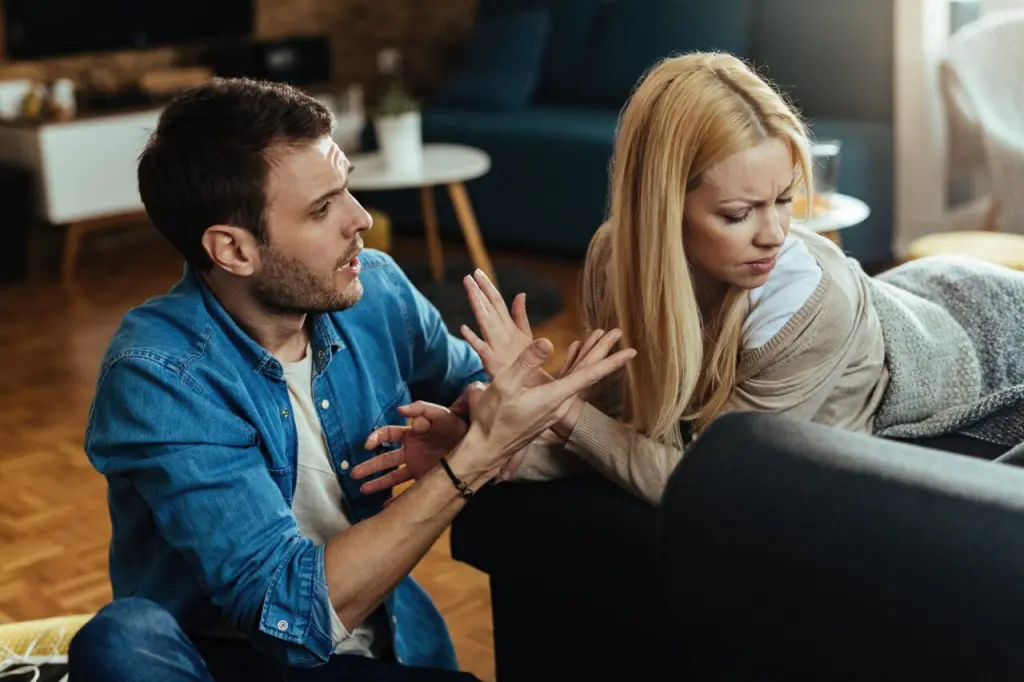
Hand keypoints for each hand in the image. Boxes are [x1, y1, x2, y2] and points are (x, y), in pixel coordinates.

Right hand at [352, 401, 469, 495]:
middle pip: (385, 458)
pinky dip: (397, 500)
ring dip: (377, 482)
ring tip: (362, 489)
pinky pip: (408, 490)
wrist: (478, 446)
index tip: (368, 444)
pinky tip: (385, 508)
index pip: (389, 434)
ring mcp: (417, 465)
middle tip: (354, 473)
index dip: (377, 437)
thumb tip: (402, 410)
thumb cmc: (459, 427)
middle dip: (369, 465)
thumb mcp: (443, 415)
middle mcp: (411, 450)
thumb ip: (424, 410)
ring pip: (392, 475)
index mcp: (412, 434)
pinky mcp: (425, 478)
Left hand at [459, 269, 534, 381]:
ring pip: (486, 322)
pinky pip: (481, 349)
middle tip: (469, 276)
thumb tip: (520, 293)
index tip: (477, 272)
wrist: (531, 387)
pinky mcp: (492, 362)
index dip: (487, 286)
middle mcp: (504, 333)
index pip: (498, 302)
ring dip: (478, 306)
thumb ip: (520, 314)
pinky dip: (473, 338)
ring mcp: (498, 346)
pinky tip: (463, 328)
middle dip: (480, 291)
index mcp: (511, 326)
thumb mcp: (525, 335)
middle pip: (491, 309)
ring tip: (470, 291)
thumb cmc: (526, 360)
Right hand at [491, 329, 622, 479]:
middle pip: (587, 374)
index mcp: (553, 397)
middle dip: (604, 352)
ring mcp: (554, 410)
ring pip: (578, 380)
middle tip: (618, 334)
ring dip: (590, 359)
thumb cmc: (492, 419)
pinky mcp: (547, 412)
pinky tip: (573, 360)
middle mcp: (560, 404)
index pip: (588, 375)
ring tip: (599, 341)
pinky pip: (567, 386)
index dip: (610, 362)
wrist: (486, 449)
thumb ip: (526, 363)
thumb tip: (547, 341)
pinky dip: (574, 369)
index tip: (630, 351)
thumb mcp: (504, 386)